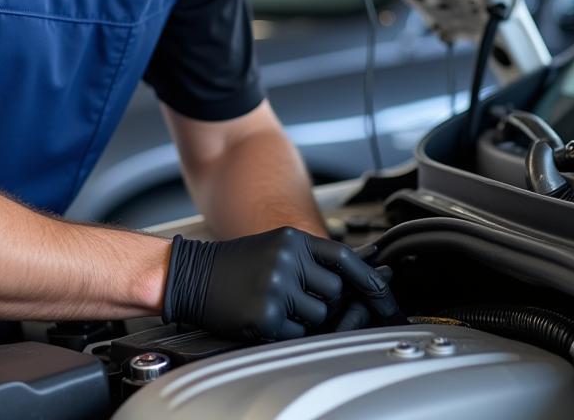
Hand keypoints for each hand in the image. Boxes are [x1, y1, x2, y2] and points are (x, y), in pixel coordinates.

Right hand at [161, 226, 400, 341]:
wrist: (189, 274)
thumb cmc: (232, 265)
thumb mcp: (272, 247)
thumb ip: (308, 260)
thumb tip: (350, 282)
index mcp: (291, 239)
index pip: (343, 257)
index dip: (368, 278)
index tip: (385, 294)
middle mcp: (287, 259)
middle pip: (335, 291)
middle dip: (323, 301)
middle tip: (294, 298)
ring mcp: (277, 286)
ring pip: (319, 316)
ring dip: (303, 319)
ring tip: (274, 304)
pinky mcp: (266, 314)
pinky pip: (296, 334)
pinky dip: (285, 332)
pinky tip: (263, 316)